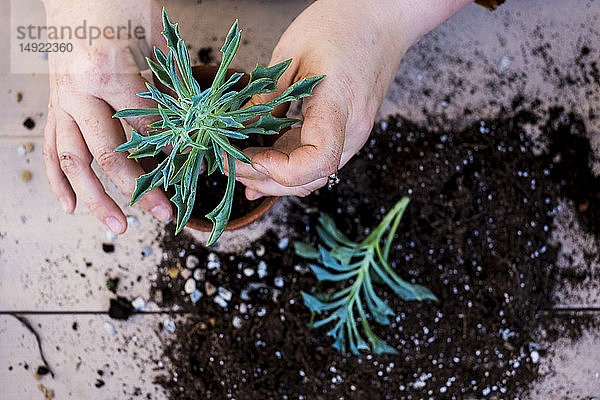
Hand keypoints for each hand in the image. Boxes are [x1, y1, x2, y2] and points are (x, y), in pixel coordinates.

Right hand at [42, 0, 171, 232]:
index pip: (147, 127)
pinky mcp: (52, 106)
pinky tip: (69, 206)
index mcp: (110, 71)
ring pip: (74, 160)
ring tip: (117, 227)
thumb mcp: (153, 41)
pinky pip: (51, 148)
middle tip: (163, 214)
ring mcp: (61, 100)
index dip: (172, 151)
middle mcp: (80, 91)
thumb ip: (168, 86)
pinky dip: (57, 180)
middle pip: (110, 152)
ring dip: (95, 198)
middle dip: (139, 188)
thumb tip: (187, 128)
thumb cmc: (120, 7)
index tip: (191, 170)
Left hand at [235, 0, 471, 199]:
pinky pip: (315, 161)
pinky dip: (286, 168)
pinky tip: (261, 165)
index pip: (318, 161)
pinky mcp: (344, 133)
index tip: (253, 157)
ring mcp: (351, 136)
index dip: (282, 170)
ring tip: (238, 165)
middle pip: (309, 179)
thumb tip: (240, 128)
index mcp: (339, 107)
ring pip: (311, 176)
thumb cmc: (342, 26)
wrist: (381, 19)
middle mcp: (351, 132)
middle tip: (227, 162)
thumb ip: (266, 96)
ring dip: (273, 178)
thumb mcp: (291, 53)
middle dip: (263, 178)